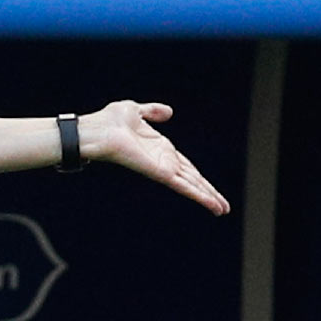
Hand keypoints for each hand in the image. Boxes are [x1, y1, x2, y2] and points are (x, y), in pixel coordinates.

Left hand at [82, 101, 229, 214]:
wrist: (97, 131)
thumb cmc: (109, 121)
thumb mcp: (136, 111)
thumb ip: (152, 111)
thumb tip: (169, 112)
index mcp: (160, 148)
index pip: (186, 166)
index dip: (199, 176)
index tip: (210, 187)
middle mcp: (163, 161)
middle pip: (192, 179)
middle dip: (209, 191)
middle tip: (223, 207)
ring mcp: (162, 168)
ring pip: (192, 185)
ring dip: (209, 197)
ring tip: (223, 210)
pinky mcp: (159, 173)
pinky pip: (183, 186)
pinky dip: (199, 195)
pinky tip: (212, 205)